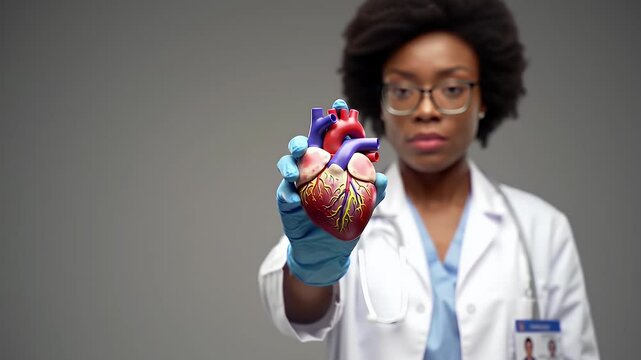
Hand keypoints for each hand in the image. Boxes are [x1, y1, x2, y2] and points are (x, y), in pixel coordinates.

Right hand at [276, 135, 386, 285]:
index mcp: (331, 164)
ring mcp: (297, 185)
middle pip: (303, 147)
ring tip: (293, 174)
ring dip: (289, 165)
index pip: (329, 138)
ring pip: (288, 165)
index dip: (330, 122)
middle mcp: (312, 169)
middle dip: (300, 141)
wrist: (329, 251)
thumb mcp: (364, 207)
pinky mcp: (287, 202)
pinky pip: (284, 194)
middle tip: (303, 145)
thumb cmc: (345, 222)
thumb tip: (381, 178)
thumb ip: (373, 191)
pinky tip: (295, 201)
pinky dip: (288, 195)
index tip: (336, 108)